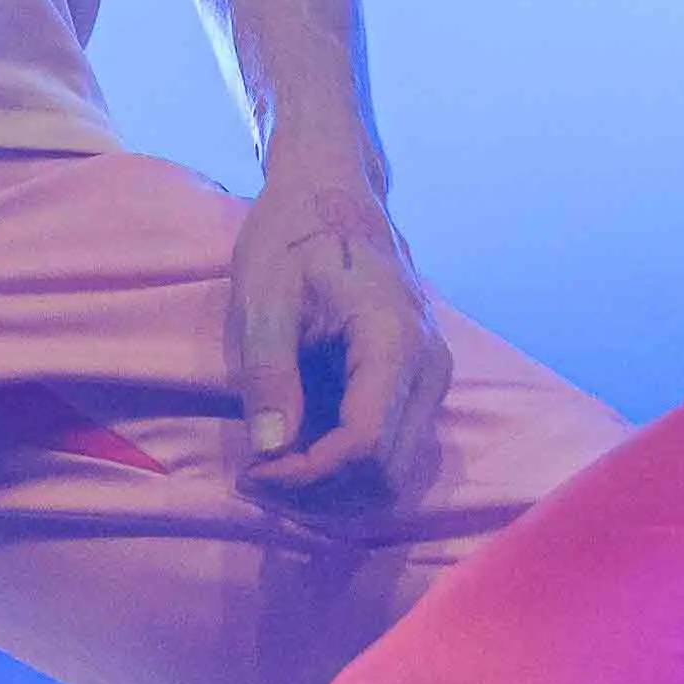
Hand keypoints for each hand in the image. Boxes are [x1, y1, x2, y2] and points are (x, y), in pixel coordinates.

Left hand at [220, 139, 451, 512]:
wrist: (332, 192)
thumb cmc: (293, 234)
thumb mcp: (263, 297)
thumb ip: (270, 372)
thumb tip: (271, 449)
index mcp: (395, 343)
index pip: (365, 446)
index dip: (307, 476)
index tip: (252, 472)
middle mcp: (430, 369)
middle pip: (388, 473)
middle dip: (319, 491)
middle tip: (256, 477)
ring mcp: (431, 377)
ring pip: (395, 472)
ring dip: (334, 487)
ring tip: (272, 467)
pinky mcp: (419, 382)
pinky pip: (392, 447)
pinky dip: (346, 466)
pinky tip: (296, 447)